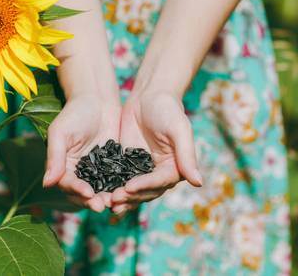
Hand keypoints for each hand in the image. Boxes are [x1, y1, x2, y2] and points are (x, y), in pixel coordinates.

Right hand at [43, 94, 120, 211]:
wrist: (97, 99)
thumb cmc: (75, 112)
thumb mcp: (61, 133)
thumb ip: (55, 157)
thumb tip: (46, 184)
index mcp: (63, 166)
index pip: (68, 184)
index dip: (77, 190)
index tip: (87, 194)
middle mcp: (79, 172)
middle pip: (84, 193)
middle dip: (92, 200)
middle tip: (102, 205)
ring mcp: (97, 170)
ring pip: (101, 190)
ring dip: (107, 198)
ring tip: (116, 203)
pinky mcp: (114, 166)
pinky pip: (116, 180)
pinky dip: (121, 187)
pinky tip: (128, 192)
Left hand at [111, 91, 201, 214]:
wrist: (148, 96)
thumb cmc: (168, 109)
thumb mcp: (179, 129)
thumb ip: (187, 156)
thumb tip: (199, 183)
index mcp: (174, 168)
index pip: (159, 182)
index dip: (144, 186)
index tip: (129, 187)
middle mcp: (158, 173)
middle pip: (145, 191)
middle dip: (130, 196)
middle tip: (113, 199)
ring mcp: (141, 171)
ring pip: (131, 190)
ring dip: (120, 198)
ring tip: (105, 202)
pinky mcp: (125, 165)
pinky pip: (118, 179)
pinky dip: (109, 187)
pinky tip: (98, 192)